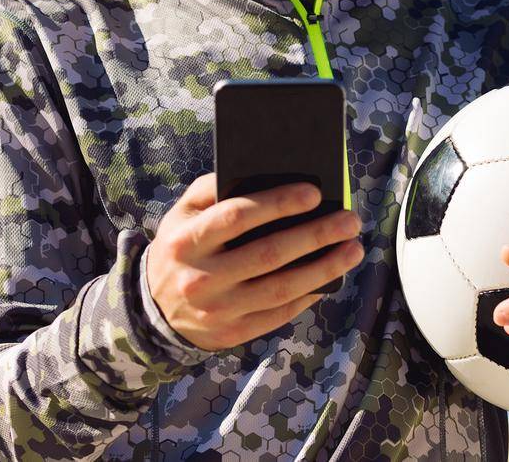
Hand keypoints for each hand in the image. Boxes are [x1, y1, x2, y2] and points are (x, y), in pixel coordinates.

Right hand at [145, 172, 363, 350]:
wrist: (154, 311)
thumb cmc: (182, 248)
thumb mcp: (181, 215)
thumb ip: (212, 189)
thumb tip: (264, 175)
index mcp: (186, 241)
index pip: (236, 216)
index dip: (277, 203)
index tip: (314, 192)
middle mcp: (201, 278)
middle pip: (268, 253)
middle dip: (315, 235)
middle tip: (349, 220)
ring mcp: (218, 310)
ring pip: (281, 288)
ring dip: (324, 268)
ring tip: (353, 248)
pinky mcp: (234, 333)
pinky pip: (280, 313)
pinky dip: (309, 293)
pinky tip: (332, 276)